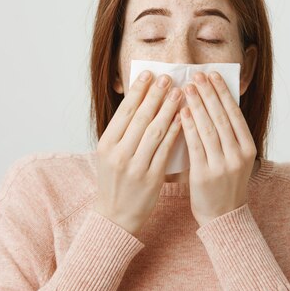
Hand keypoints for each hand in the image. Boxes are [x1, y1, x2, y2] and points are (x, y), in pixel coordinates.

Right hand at [93, 70, 182, 236]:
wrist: (116, 216)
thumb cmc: (115, 181)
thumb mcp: (109, 154)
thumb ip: (122, 131)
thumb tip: (139, 100)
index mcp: (106, 144)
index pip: (124, 112)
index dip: (138, 91)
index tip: (149, 74)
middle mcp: (118, 154)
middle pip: (140, 118)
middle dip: (156, 95)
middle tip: (168, 77)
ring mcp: (135, 167)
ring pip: (154, 131)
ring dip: (169, 109)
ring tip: (179, 93)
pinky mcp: (151, 178)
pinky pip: (166, 150)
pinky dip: (175, 132)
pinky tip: (184, 118)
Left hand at [179, 71, 257, 226]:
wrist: (223, 218)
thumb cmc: (225, 185)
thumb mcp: (235, 159)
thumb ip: (227, 136)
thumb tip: (214, 104)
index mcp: (248, 149)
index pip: (235, 114)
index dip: (223, 92)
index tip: (213, 75)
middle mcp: (238, 155)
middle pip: (221, 117)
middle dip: (208, 93)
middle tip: (196, 75)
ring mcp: (222, 165)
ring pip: (209, 128)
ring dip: (197, 105)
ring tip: (186, 87)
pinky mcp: (205, 175)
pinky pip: (195, 145)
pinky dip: (188, 126)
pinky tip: (181, 112)